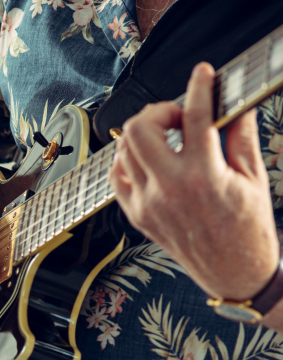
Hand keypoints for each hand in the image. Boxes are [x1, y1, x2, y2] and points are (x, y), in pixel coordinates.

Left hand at [109, 62, 278, 303]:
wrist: (234, 272)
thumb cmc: (247, 229)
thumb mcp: (254, 178)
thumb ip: (241, 136)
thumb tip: (235, 103)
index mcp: (204, 176)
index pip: (194, 117)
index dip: (198, 87)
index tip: (202, 74)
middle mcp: (169, 189)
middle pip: (138, 129)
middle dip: (157, 111)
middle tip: (177, 115)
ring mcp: (147, 204)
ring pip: (123, 151)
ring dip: (143, 134)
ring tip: (167, 135)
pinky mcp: (136, 215)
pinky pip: (116, 176)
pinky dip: (128, 160)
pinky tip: (150, 159)